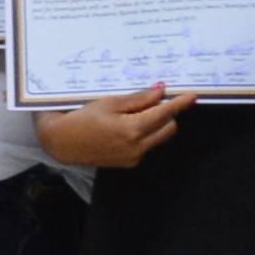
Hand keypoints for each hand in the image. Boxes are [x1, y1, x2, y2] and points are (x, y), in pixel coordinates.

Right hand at [35, 88, 184, 173]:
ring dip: (156, 124)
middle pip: (168, 128)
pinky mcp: (129, 162)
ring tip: (135, 113)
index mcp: (132, 129)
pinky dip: (144, 134)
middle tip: (155, 100)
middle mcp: (137, 147)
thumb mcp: (109, 103)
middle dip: (167, 114)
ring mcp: (134, 157)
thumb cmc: (82, 118)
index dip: (179, 104)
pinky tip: (125, 126)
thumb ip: (138, 99)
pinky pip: (146, 145)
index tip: (192, 96)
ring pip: (158, 137)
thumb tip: (161, 91)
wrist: (62, 143)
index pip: (164, 114)